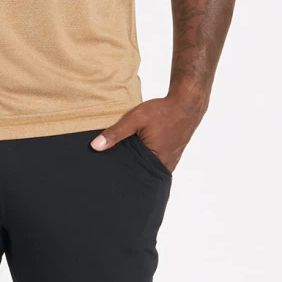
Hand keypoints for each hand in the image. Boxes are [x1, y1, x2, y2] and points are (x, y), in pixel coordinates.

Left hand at [89, 94, 203, 172]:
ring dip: (137, 164)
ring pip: (148, 169)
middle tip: (111, 169)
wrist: (186, 104)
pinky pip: (155, 163)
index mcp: (155, 161)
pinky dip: (146, 159)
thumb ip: (116, 133)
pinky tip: (138, 152)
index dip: (119, 174)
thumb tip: (95, 146)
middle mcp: (164, 166)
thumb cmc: (163, 111)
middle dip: (127, 171)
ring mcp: (169, 163)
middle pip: (140, 175)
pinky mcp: (171, 157)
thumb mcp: (136, 119)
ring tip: (124, 160)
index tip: (106, 174)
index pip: (132, 176)